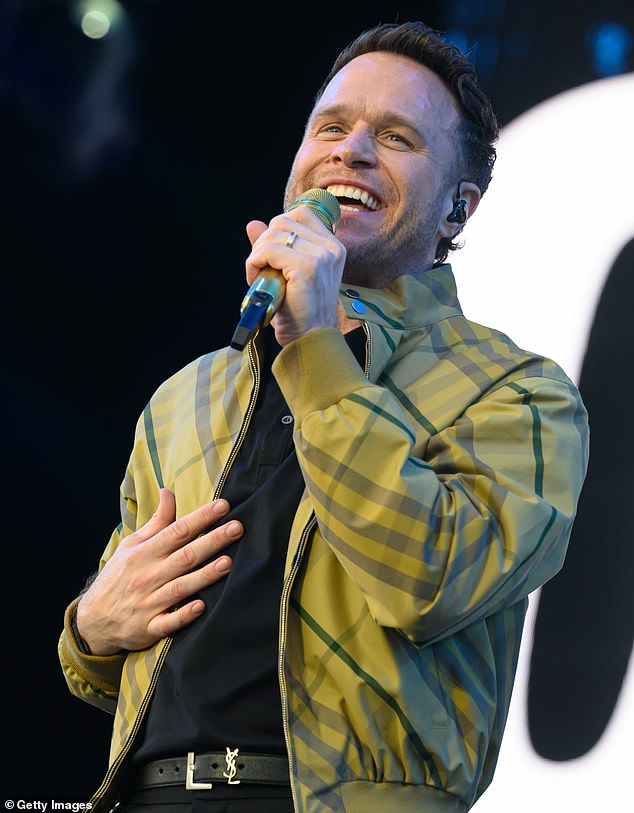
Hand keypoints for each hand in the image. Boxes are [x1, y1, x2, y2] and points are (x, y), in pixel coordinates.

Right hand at [75, 489, 242, 654]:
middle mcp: (149, 575)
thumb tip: (168, 492)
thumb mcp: (131, 545)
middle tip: (237, 528)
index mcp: (145, 553)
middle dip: (212, 541)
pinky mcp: (150, 627)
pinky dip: (183, 614)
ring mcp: (149, 602)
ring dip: (204, 575)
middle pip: (186, 555)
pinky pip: (168, 621)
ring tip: (228, 562)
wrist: (93, 620)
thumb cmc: (118, 577)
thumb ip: (155, 522)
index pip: (178, 530)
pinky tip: (201, 606)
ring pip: (181, 587)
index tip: (223, 505)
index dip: (201, 517)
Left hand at [245, 205, 345, 345]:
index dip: (279, 229)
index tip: (273, 254)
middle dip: (264, 242)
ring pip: (273, 233)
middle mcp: (330, 248)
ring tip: (260, 276)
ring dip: (257, 254)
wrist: (309, 339)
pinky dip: (255, 263)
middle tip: (261, 268)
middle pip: (283, 221)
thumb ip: (274, 247)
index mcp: (332, 247)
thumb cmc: (299, 311)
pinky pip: (269, 251)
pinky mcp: (307, 267)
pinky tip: (257, 279)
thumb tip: (253, 224)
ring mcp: (321, 256)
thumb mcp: (288, 273)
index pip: (301, 213)